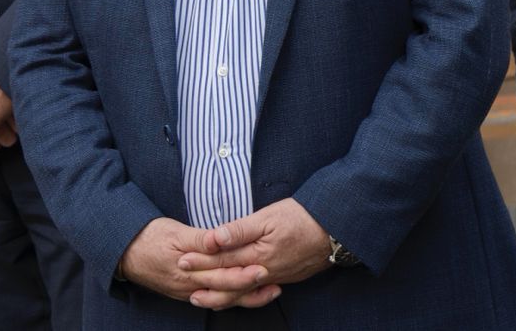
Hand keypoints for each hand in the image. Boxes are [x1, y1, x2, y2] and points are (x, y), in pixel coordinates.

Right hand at [119, 217, 277, 308]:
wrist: (124, 252)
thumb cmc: (150, 237)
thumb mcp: (174, 232)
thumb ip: (199, 239)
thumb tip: (218, 240)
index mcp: (188, 270)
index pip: (222, 275)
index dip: (244, 273)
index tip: (264, 267)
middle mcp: (190, 286)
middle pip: (225, 290)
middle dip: (251, 287)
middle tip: (274, 280)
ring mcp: (188, 291)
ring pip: (221, 298)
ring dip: (246, 296)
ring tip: (269, 290)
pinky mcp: (186, 291)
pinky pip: (212, 298)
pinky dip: (230, 298)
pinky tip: (244, 295)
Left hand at [177, 198, 329, 307]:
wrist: (334, 230)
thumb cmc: (301, 217)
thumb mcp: (268, 217)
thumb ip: (239, 230)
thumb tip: (213, 238)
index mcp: (257, 255)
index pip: (222, 261)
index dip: (200, 261)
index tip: (181, 259)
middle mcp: (263, 271)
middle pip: (228, 281)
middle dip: (204, 280)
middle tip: (182, 280)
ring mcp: (274, 277)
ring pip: (240, 292)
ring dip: (218, 295)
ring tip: (200, 298)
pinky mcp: (282, 277)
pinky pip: (254, 293)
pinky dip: (239, 297)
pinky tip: (233, 297)